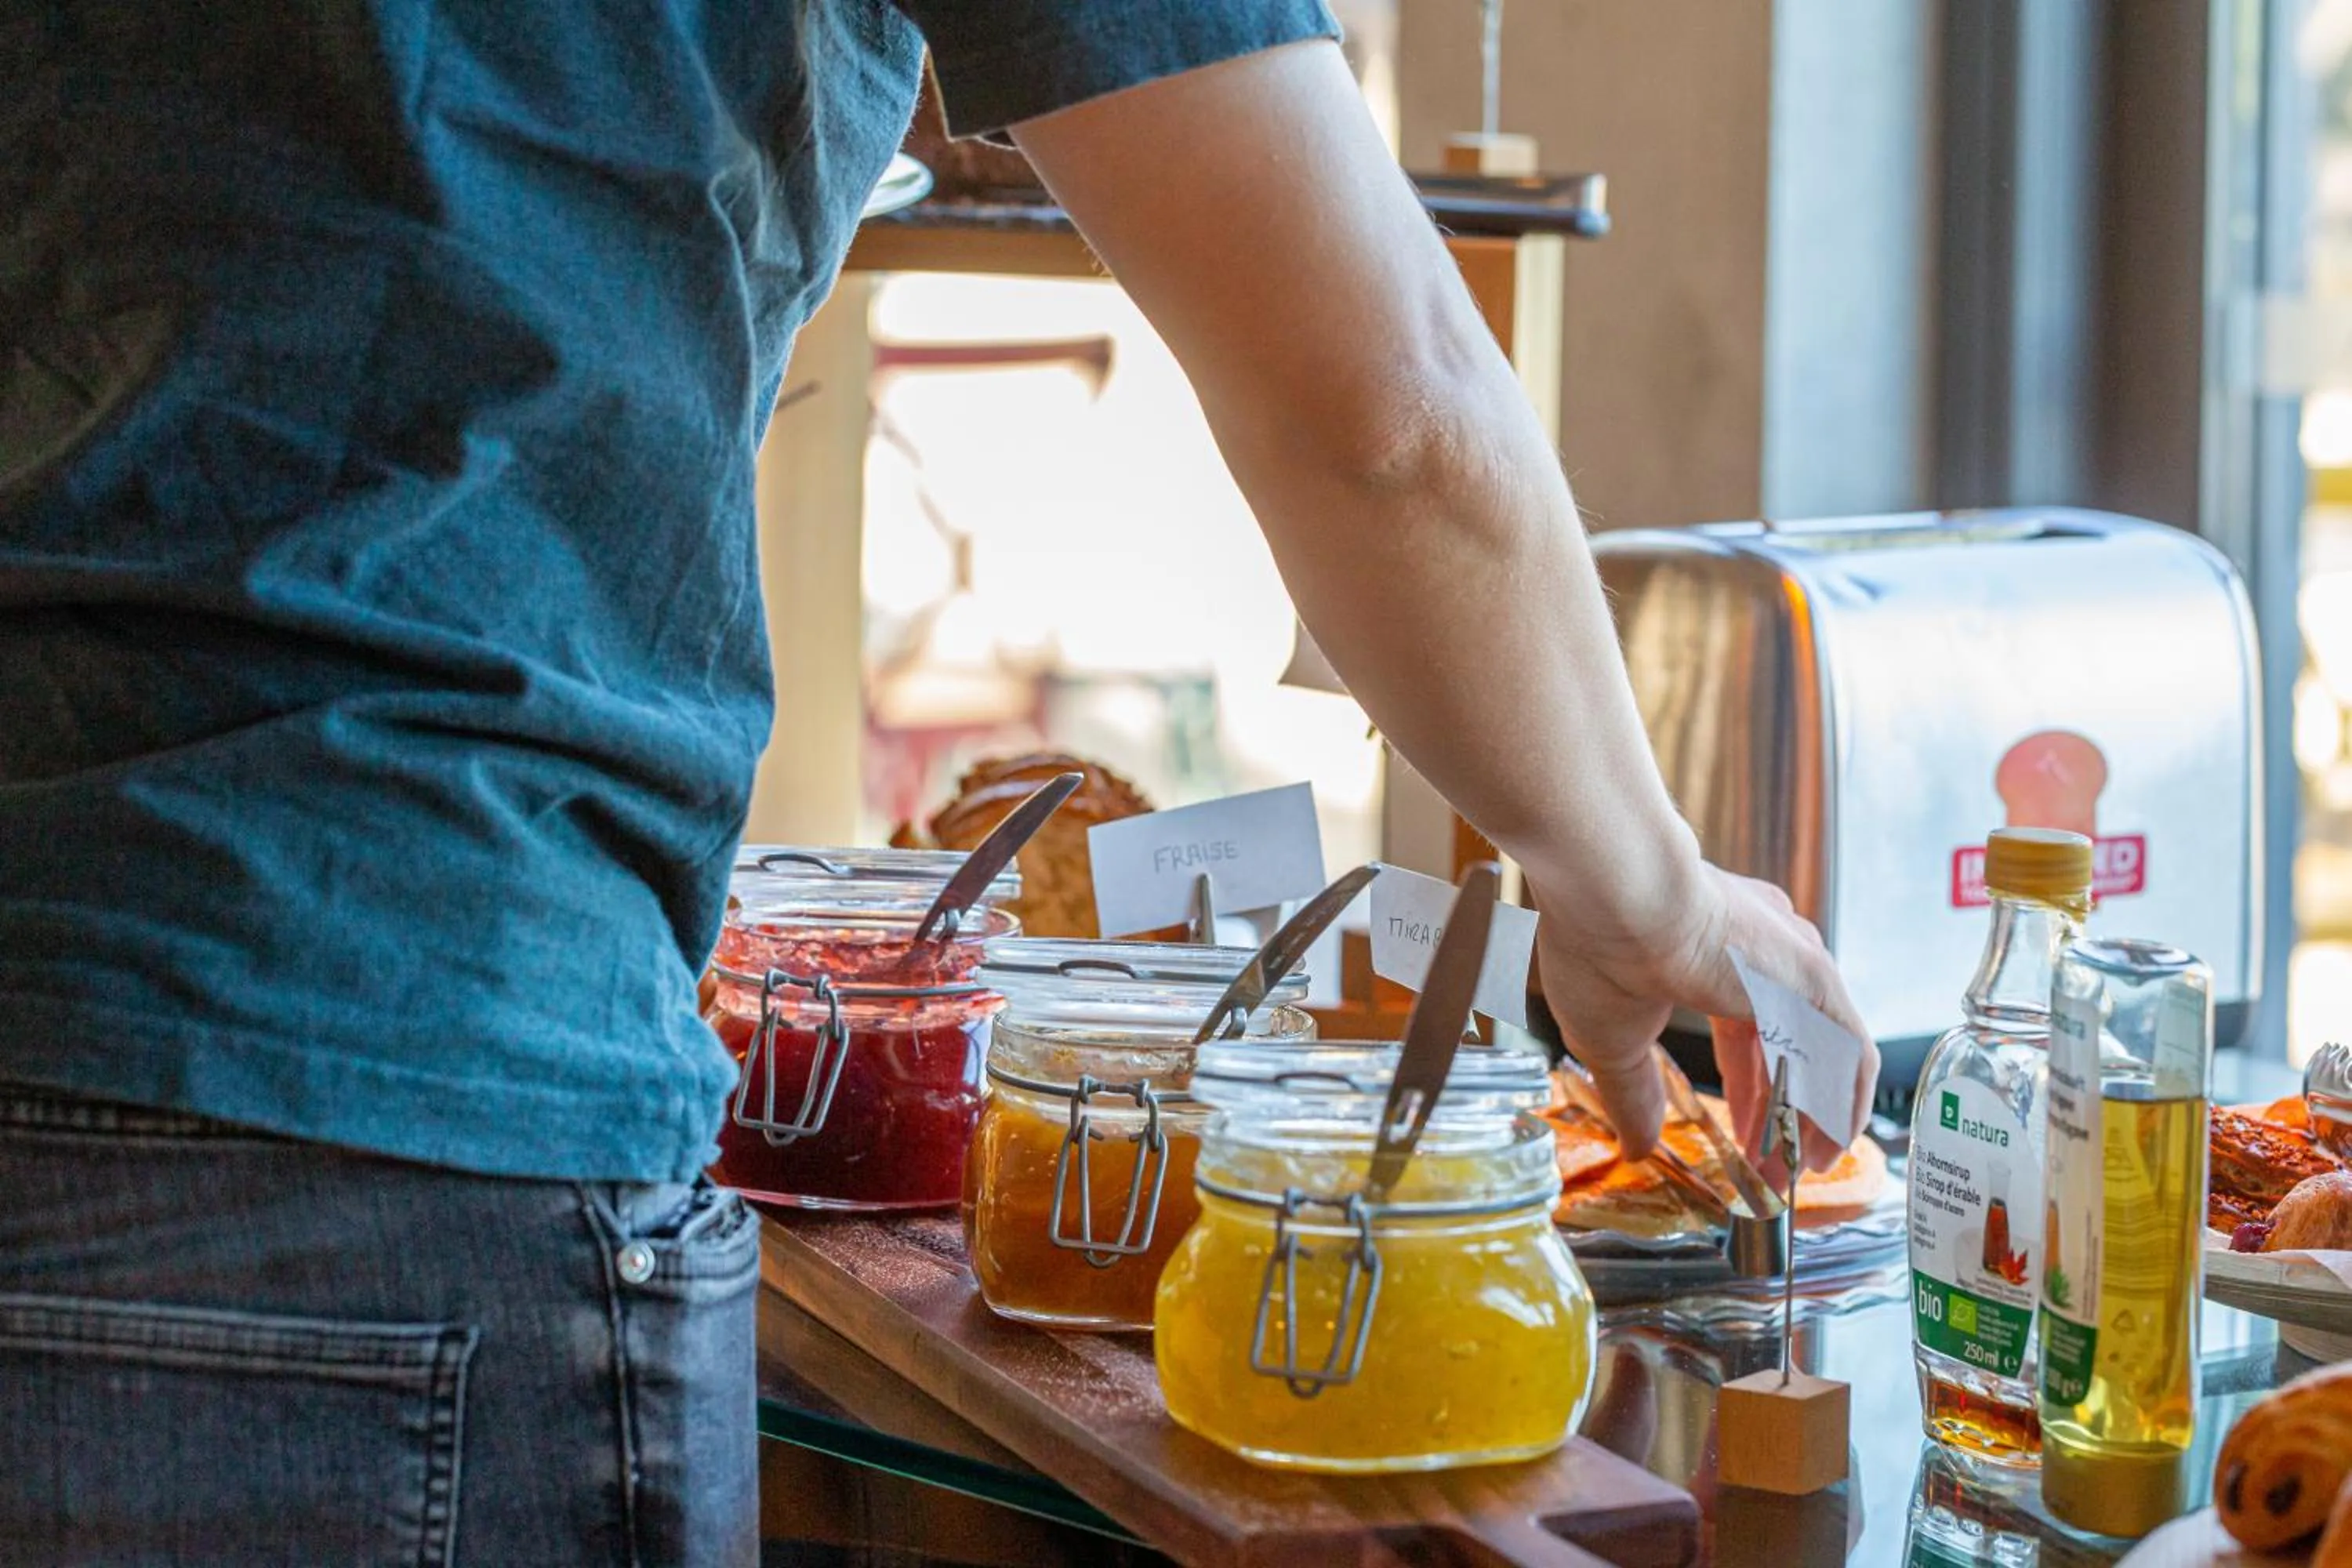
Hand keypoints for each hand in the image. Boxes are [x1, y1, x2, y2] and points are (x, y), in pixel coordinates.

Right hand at [1532, 863, 1878, 1172]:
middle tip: (1771, 1166)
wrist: (1618, 893)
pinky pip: (1848, 1051)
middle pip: (1789, 1044)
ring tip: (1804, 1167)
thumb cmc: (1600, 947)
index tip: (1740, 1135)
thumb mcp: (1612, 1040)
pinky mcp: (1814, 977)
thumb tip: (1635, 1147)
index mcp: (1715, 952)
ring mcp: (1793, 961)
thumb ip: (1633, 1095)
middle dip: (1781, 1110)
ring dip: (1817, 1112)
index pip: (1745, 1033)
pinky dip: (1844, 1099)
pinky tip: (1831, 1142)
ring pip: (1822, 1048)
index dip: (1745, 1090)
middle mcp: (1764, 951)